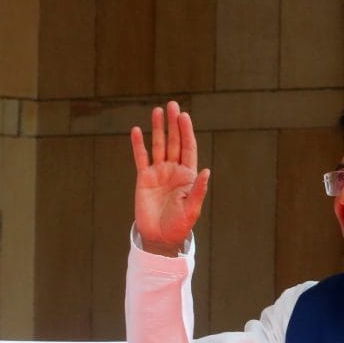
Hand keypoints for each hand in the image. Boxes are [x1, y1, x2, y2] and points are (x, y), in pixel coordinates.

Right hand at [130, 100, 209, 255]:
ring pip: (158, 146)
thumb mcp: (192, 208)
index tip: (184, 116)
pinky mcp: (144, 178)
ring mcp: (158, 173)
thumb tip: (206, 170)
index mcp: (188, 176)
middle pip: (174, 142)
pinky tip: (137, 131)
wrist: (160, 237)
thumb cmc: (179, 225)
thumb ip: (198, 189)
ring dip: (158, 129)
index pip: (188, 148)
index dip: (186, 132)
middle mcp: (174, 170)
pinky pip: (141, 158)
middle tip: (172, 105)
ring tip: (158, 111)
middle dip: (173, 124)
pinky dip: (139, 145)